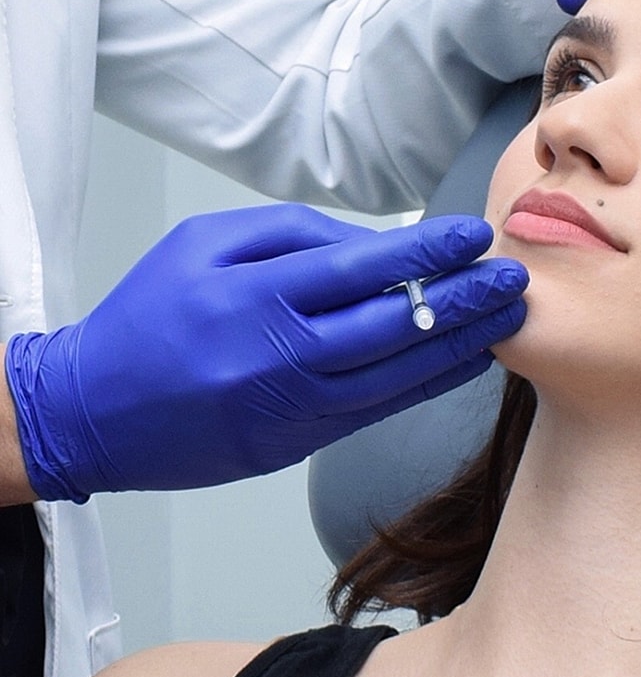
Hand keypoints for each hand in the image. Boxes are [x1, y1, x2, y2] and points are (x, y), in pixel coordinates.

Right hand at [4, 205, 526, 500]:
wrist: (92, 413)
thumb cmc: (148, 317)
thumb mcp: (201, 246)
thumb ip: (289, 233)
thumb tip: (376, 243)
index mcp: (250, 296)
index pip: (359, 268)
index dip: (424, 252)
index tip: (473, 236)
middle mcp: (276, 356)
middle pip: (390, 325)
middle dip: (460, 301)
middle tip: (513, 280)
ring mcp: (290, 407)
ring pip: (393, 376)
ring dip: (456, 348)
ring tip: (504, 321)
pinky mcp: (296, 443)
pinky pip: (376, 411)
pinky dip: (424, 386)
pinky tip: (463, 364)